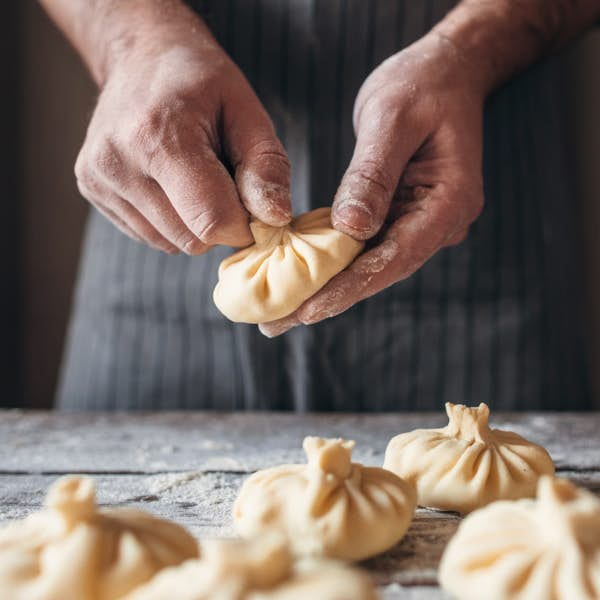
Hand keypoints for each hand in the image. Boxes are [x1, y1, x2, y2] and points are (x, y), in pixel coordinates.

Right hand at [75, 12, 289, 253]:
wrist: (140, 56)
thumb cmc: (199, 81)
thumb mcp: (246, 109)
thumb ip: (266, 165)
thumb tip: (275, 218)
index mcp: (159, 137)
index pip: (212, 221)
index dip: (245, 225)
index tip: (252, 202)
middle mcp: (119, 164)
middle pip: (193, 239)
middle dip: (221, 221)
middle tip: (223, 179)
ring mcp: (100, 181)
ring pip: (173, 244)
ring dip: (196, 223)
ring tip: (193, 177)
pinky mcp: (92, 192)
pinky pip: (152, 237)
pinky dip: (173, 221)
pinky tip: (170, 183)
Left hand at [260, 33, 483, 335]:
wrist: (446, 72)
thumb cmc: (422, 85)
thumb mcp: (392, 118)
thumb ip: (372, 175)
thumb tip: (350, 229)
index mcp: (448, 202)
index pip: (394, 257)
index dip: (348, 287)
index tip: (306, 309)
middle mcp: (438, 223)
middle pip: (379, 272)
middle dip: (327, 298)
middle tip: (275, 323)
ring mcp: (421, 222)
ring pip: (369, 265)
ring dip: (325, 287)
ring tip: (278, 311)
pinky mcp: (402, 216)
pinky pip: (365, 245)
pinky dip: (331, 261)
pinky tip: (296, 275)